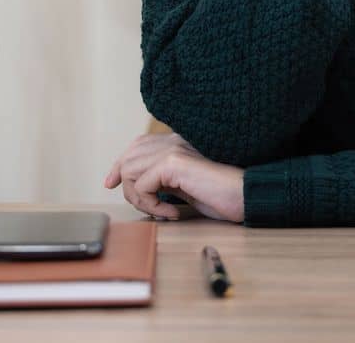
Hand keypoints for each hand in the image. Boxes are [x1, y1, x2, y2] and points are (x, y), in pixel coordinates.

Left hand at [103, 132, 244, 222]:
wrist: (243, 195)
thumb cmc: (220, 195)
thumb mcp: (184, 186)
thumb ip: (164, 180)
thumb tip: (138, 187)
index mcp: (175, 142)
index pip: (135, 146)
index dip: (119, 165)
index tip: (111, 184)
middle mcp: (171, 141)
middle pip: (127, 158)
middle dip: (129, 189)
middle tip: (146, 208)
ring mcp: (172, 149)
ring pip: (130, 173)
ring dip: (141, 200)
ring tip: (162, 211)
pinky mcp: (173, 162)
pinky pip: (143, 186)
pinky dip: (152, 205)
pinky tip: (172, 212)